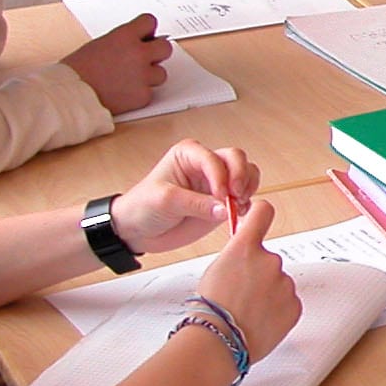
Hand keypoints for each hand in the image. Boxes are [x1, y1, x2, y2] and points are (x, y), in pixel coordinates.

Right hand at [63, 15, 171, 113]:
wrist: (70, 94)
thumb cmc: (77, 70)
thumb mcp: (99, 44)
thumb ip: (123, 42)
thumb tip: (138, 43)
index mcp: (125, 36)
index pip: (149, 22)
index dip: (146, 30)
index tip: (145, 35)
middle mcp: (138, 53)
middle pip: (165, 48)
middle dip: (156, 53)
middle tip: (145, 59)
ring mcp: (143, 75)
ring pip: (160, 73)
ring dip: (149, 76)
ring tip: (129, 80)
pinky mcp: (143, 96)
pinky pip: (150, 93)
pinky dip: (139, 94)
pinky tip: (124, 93)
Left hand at [108, 141, 260, 256]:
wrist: (138, 230)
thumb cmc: (143, 207)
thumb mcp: (165, 201)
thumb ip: (196, 204)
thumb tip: (224, 209)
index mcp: (189, 155)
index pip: (214, 158)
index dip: (221, 177)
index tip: (220, 197)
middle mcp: (206, 165)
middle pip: (236, 159)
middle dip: (241, 177)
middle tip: (236, 197)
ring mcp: (216, 182)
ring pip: (246, 174)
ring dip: (248, 188)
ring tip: (238, 205)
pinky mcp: (222, 201)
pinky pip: (245, 196)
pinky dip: (247, 203)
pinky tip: (239, 213)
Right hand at [191, 201, 299, 363]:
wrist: (219, 339)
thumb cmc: (211, 308)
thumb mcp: (217, 269)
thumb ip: (238, 255)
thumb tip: (247, 254)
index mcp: (246, 248)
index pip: (263, 212)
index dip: (260, 213)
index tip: (260, 216)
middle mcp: (270, 260)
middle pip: (268, 259)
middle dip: (258, 273)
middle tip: (242, 293)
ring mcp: (285, 283)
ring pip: (278, 283)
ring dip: (268, 293)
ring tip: (248, 311)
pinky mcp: (295, 305)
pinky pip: (287, 302)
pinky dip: (277, 309)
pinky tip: (260, 320)